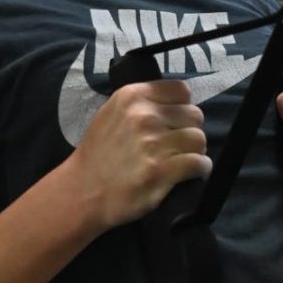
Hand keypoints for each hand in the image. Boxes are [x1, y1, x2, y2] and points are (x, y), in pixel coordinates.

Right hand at [70, 79, 210, 230]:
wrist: (82, 192)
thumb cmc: (98, 153)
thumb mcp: (111, 112)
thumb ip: (141, 103)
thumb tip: (175, 103)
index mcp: (132, 96)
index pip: (181, 90)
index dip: (182, 107)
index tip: (175, 120)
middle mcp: (144, 116)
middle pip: (194, 115)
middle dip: (190, 129)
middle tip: (179, 144)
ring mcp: (153, 144)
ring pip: (199, 139)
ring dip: (195, 150)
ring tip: (183, 159)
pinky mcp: (161, 172)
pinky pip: (199, 163)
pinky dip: (200, 168)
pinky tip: (190, 172)